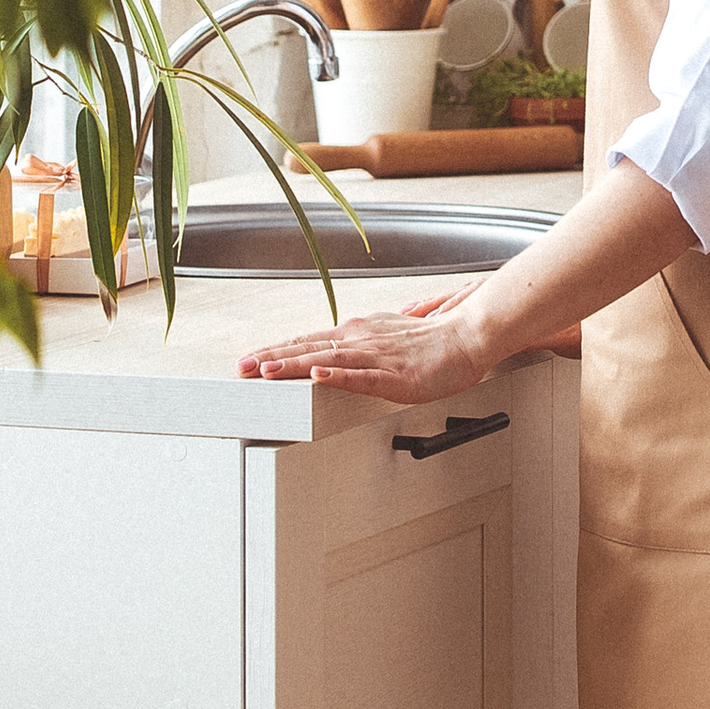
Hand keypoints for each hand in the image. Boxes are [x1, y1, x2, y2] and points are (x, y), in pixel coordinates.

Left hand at [237, 283, 492, 400]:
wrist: (468, 336)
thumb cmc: (432, 340)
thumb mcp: (385, 336)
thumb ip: (359, 342)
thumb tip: (333, 351)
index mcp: (356, 332)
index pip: (307, 341)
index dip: (277, 350)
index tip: (250, 358)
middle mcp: (360, 339)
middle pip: (308, 348)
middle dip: (273, 358)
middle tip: (242, 367)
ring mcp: (376, 356)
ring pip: (327, 360)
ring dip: (295, 365)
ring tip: (268, 371)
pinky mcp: (395, 374)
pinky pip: (362, 376)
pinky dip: (338, 375)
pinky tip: (320, 375)